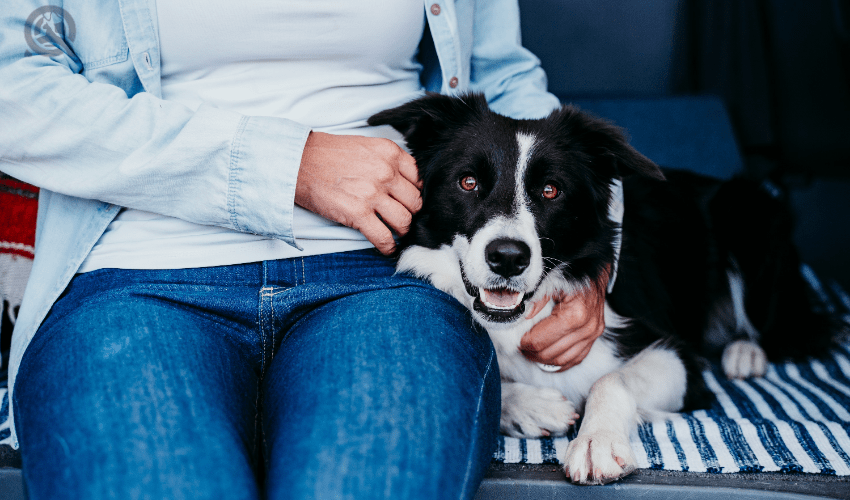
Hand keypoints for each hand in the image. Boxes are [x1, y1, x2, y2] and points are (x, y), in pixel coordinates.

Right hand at [295, 132, 422, 254]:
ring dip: (401, 231)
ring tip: (394, 233)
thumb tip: (404, 183)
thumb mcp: (366, 146)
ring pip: (404, 221)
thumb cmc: (328, 154)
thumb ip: (388, 161)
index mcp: (390, 153)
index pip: (419, 180)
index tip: (409, 202)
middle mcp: (386, 172)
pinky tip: (386, 248)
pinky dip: (388, 247)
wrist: (299, 161)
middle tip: (403, 219)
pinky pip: (384, 237)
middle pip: (415, 203)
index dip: (415, 194)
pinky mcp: (358, 214)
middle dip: (411, 213)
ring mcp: (372, 194)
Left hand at [520, 274, 608, 371]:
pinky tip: (548, 359)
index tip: (518, 340)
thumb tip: (523, 316)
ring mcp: (592, 334)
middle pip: (551, 353)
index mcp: (574, 314)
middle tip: (521, 348)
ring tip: (532, 354)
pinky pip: (576, 358)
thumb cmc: (572, 278)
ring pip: (563, 360)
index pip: (541, 340)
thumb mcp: (551, 282)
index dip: (526, 343)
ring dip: (544, 360)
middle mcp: (586, 328)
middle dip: (532, 353)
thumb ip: (536, 299)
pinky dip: (561, 362)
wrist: (594, 276)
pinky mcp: (594, 338)